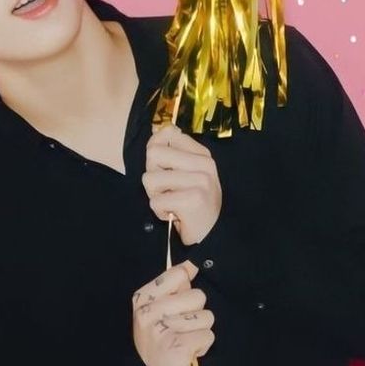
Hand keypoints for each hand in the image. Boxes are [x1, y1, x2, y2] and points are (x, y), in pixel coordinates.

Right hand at [131, 260, 214, 365]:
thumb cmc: (158, 341)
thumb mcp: (156, 311)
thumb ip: (174, 287)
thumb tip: (192, 264)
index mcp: (143, 298)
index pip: (179, 274)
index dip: (185, 289)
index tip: (177, 305)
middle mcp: (149, 312)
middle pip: (198, 296)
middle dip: (196, 313)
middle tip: (180, 328)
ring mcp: (162, 330)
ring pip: (206, 316)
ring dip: (200, 331)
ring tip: (185, 340)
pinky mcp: (178, 348)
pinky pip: (208, 336)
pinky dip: (202, 346)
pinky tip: (189, 352)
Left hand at [143, 123, 221, 245]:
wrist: (214, 234)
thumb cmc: (195, 202)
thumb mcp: (187, 172)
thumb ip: (171, 153)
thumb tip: (156, 131)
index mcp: (202, 154)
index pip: (167, 132)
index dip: (156, 149)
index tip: (164, 167)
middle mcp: (203, 164)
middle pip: (153, 153)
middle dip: (152, 174)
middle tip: (167, 188)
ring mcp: (200, 181)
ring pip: (150, 179)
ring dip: (155, 196)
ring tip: (171, 202)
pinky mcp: (192, 200)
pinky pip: (155, 201)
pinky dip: (160, 211)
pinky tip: (175, 214)